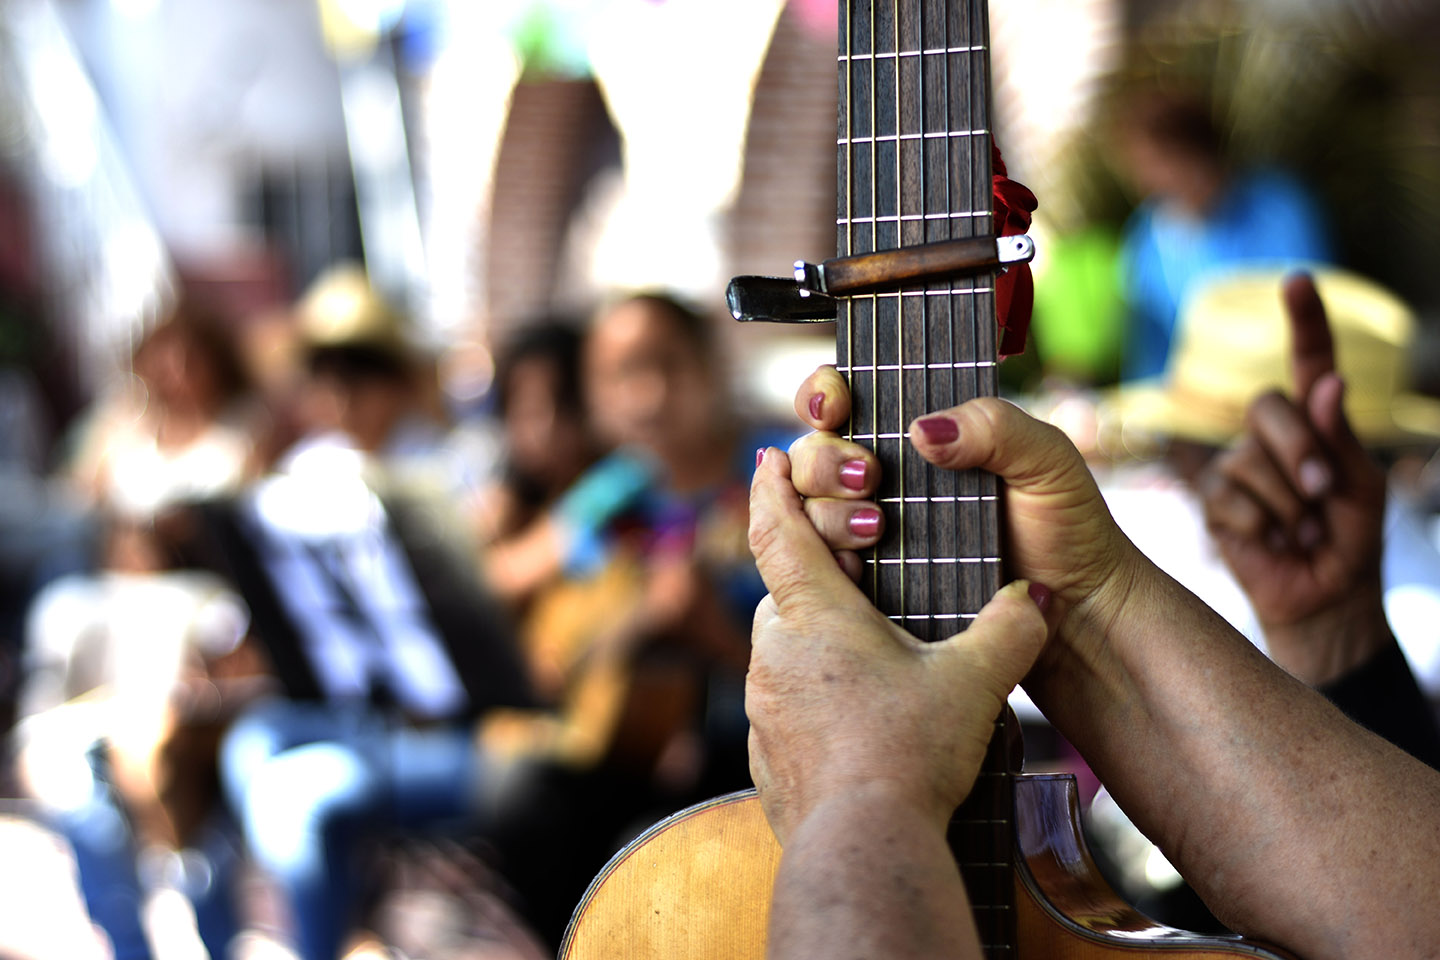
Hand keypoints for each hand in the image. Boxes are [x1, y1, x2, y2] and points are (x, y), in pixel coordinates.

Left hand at [746, 447, 1046, 842]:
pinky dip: (814, 698)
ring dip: (817, 640)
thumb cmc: (910, 753)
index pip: (778, 529)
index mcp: (813, 614)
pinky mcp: (767, 754)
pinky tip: (856, 719)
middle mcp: (773, 652)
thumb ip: (1009, 630)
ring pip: (784, 650)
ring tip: (869, 653)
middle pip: (784, 591)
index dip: (773, 487)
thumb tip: (1037, 600)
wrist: (865, 847)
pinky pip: (786, 706)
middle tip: (854, 567)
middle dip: (815, 574)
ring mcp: (764, 707)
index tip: (767, 456)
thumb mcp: (973, 682)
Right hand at [787, 366, 1145, 649]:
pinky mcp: (871, 585)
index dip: (824, 395)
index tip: (836, 407)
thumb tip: (921, 431)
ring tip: (875, 530)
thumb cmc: (1068, 528)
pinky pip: (821, 569)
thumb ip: (993, 426)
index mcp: (921, 435)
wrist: (1076, 614)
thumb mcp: (1046, 459)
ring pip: (808, 510)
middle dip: (824, 460)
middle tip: (869, 479)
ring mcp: (872, 533)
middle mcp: (887, 479)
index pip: (846, 399)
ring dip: (826, 513)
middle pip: (813, 454)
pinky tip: (859, 566)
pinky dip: (826, 563)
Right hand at [1197, 274, 1390, 683]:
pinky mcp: (1215, 499)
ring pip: (1250, 459)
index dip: (1305, 320)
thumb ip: (1343, 438)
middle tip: (1322, 495)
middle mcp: (1272, 434)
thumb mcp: (1363, 487)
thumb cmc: (1350, 538)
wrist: (1322, 597)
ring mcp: (1238, 464)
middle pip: (1268, 405)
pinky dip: (1262, 526)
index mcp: (1317, 420)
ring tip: (1302, 532)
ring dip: (1287, 503)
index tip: (1296, 281)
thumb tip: (1330, 384)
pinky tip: (1273, 543)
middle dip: (1299, 450)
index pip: (1310, 361)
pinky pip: (1230, 497)